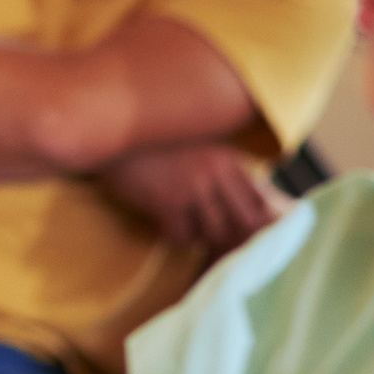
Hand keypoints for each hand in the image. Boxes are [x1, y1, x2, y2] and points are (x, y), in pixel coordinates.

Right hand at [95, 142, 287, 255]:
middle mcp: (215, 172)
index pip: (261, 197)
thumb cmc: (152, 139)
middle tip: (223, 242)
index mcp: (226, 157)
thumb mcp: (196, 143)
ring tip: (191, 229)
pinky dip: (176, 237)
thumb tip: (245, 194)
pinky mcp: (167, 202)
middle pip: (246, 221)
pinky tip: (167, 226)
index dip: (259, 219)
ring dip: (204, 236)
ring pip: (216, 232)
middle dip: (238, 235)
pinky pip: (182, 237)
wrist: (112, 131)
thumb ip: (221, 164)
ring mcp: (192, 188)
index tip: (248, 229)